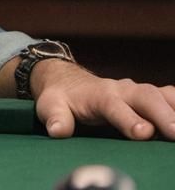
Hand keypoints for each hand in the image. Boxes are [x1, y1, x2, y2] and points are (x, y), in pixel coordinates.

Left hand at [32, 60, 174, 139]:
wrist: (68, 81)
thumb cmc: (61, 98)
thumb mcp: (51, 106)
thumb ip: (55, 117)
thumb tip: (58, 130)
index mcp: (98, 94)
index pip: (113, 105)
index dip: (127, 118)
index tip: (142, 132)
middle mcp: (121, 90)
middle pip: (145, 97)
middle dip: (162, 114)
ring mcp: (137, 92)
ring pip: (161, 95)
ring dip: (174, 110)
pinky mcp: (148, 97)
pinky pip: (168, 97)